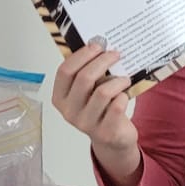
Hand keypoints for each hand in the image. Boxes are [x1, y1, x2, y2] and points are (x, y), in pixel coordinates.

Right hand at [51, 39, 139, 175]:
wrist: (113, 140)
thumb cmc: (100, 109)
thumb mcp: (88, 92)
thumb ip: (87, 73)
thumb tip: (98, 45)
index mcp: (60, 98)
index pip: (65, 71)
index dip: (82, 55)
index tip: (97, 46)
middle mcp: (69, 111)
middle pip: (84, 78)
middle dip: (103, 61)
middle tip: (116, 54)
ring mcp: (86, 123)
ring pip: (103, 92)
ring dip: (118, 81)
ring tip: (124, 79)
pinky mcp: (106, 132)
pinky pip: (117, 106)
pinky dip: (124, 97)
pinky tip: (125, 96)